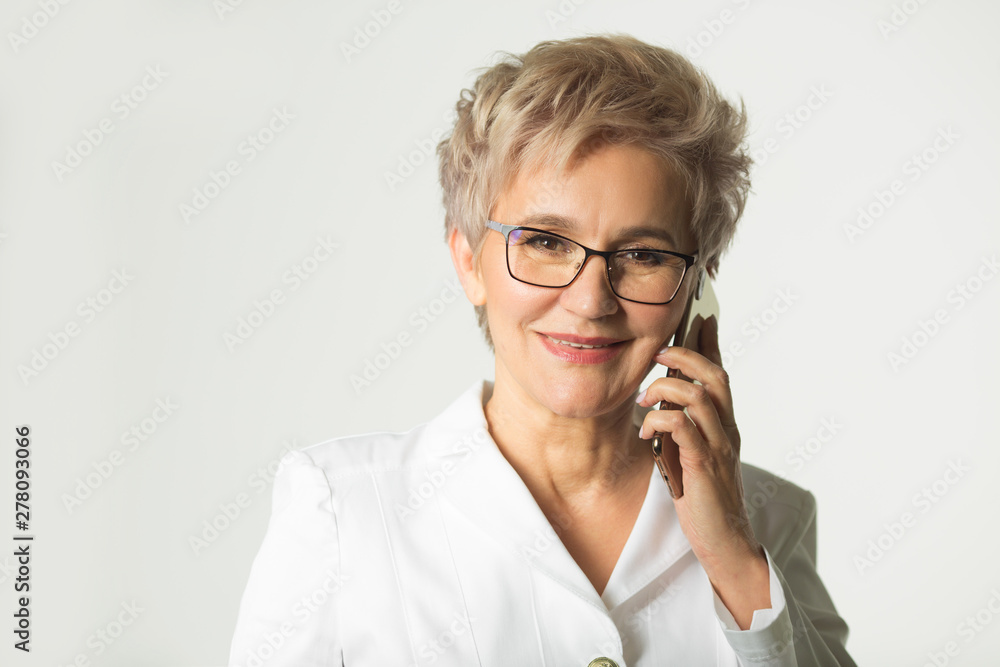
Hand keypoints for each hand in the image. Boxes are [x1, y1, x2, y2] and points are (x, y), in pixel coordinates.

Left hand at [635, 315, 769, 628]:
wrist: (724, 543)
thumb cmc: (702, 499)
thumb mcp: (690, 455)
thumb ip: (682, 428)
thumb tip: (661, 403)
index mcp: (724, 426)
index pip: (721, 375)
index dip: (711, 343)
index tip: (700, 316)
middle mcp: (727, 431)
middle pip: (716, 375)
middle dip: (685, 354)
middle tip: (656, 351)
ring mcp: (718, 448)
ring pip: (700, 396)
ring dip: (666, 389)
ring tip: (644, 399)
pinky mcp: (704, 467)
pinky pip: (684, 428)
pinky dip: (660, 421)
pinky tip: (646, 434)